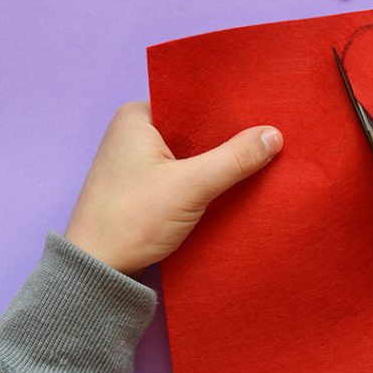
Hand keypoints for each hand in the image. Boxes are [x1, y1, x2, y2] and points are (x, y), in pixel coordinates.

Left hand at [65, 101, 282, 274]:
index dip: (228, 108)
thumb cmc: (133, 219)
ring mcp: (136, 162)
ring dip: (216, 161)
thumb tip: (275, 135)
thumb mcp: (191, 186)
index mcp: (137, 117)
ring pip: (190, 152)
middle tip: (268, 137)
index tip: (263, 112)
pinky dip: (204, 179)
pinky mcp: (142, 188)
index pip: (192, 101)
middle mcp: (133, 132)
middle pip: (193, 127)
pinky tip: (231, 184)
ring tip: (258, 158)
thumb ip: (234, 159)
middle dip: (226, 136)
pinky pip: (182, 173)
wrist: (97, 271)